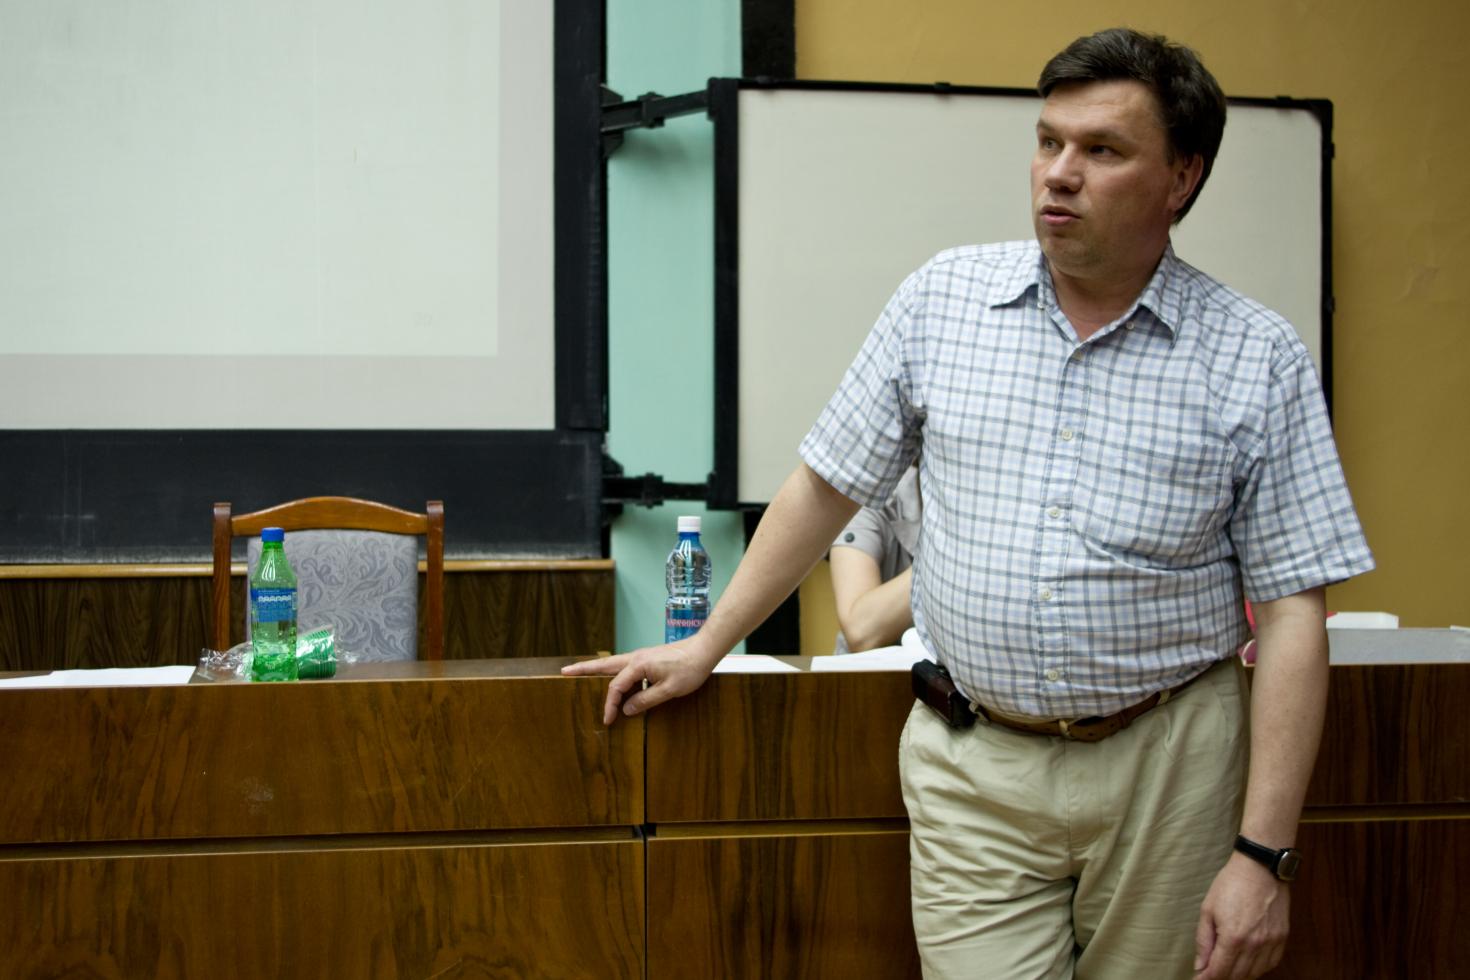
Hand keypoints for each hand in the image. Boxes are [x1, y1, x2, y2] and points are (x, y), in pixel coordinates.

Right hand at [561, 637, 718, 724]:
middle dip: (583, 669)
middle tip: (564, 672)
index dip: (610, 705)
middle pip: (603, 665)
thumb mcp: (669, 690)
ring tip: (579, 672)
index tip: (608, 720)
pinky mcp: (647, 658)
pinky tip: (612, 678)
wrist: (703, 650)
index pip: (616, 688)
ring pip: (612, 664)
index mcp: (638, 665)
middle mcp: (635, 658)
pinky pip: (623, 666)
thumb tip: (626, 710)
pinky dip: (612, 671)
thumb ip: (646, 701)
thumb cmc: (689, 670)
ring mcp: (640, 656)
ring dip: (595, 668)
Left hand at [1194, 852, 1289, 977]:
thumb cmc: (1230, 885)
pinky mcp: (1282, 938)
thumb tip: (1200, 965)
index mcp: (1233, 938)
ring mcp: (1272, 943)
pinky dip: (1258, 969)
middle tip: (1210, 973)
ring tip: (1227, 969)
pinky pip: (1271, 964)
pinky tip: (1248, 964)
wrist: (1260, 869)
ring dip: (1239, 975)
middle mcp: (1255, 945)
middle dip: (1221, 978)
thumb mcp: (1208, 910)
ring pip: (1255, 973)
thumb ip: (1203, 940)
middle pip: (1237, 976)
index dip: (1207, 979)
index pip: (1219, 971)